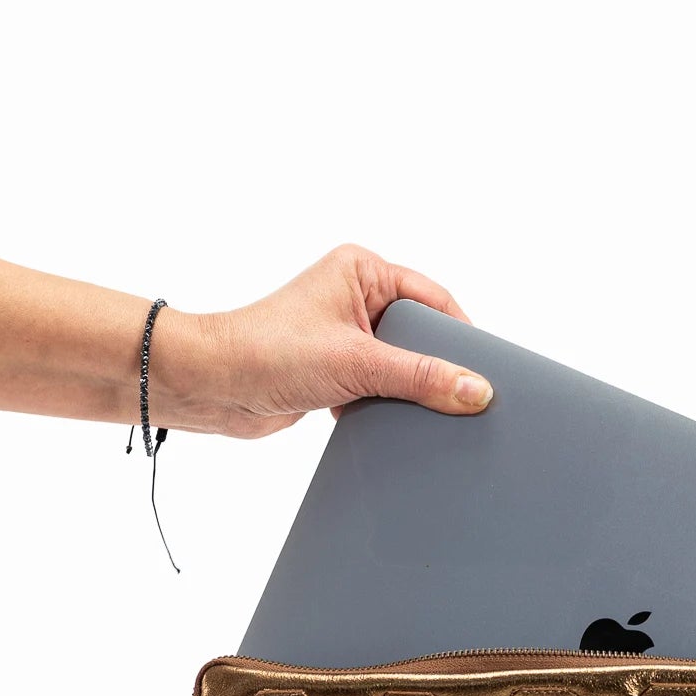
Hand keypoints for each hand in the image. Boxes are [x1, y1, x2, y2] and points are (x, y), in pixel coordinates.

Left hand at [159, 244, 492, 437]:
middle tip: (464, 399)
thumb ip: (421, 377)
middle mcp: (356, 296)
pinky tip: (393, 425)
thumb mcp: (356, 363)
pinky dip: (387, 407)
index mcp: (363, 270)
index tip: (488, 372)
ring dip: (409, 392)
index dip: (463, 337)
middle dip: (438, 368)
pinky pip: (381, 388)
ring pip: (402, 366)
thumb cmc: (264, 352)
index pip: (435, 301)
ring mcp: (346, 334)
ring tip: (429, 416)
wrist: (208, 387)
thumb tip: (476, 390)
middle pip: (422, 336)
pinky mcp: (335, 369)